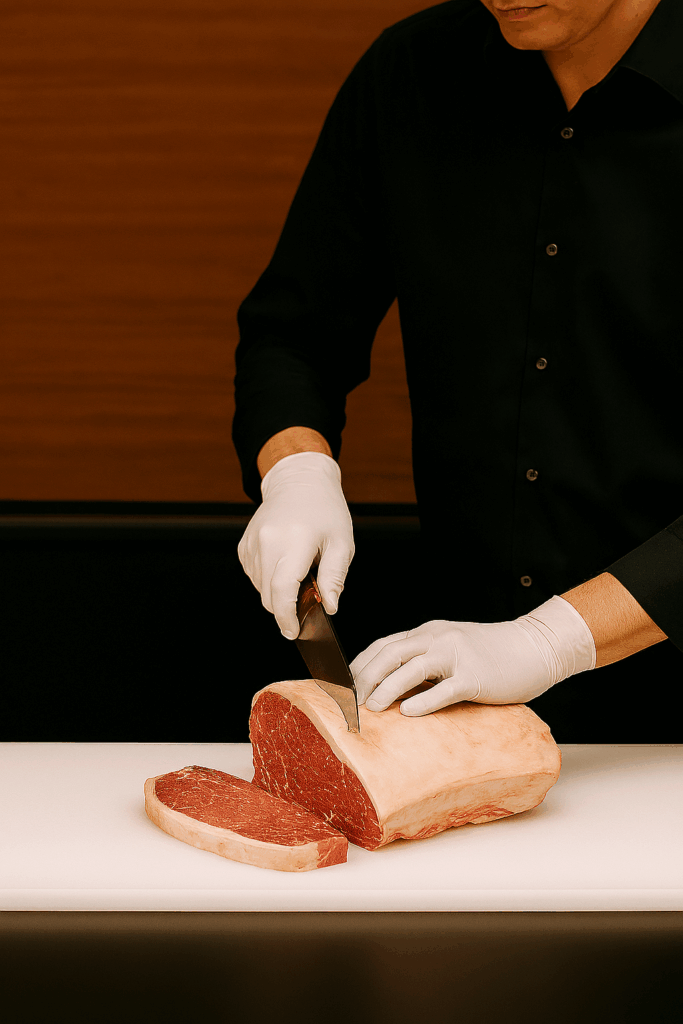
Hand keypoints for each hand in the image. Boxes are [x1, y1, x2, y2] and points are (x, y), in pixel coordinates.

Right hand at [237, 451, 353, 638]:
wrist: (299, 481)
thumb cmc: (325, 511)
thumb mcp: (342, 543)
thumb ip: (334, 578)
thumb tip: (329, 607)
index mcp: (295, 541)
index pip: (282, 590)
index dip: (287, 617)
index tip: (294, 632)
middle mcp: (267, 542)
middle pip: (269, 596)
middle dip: (286, 609)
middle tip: (307, 602)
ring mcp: (252, 544)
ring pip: (261, 588)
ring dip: (279, 592)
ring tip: (299, 570)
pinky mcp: (244, 546)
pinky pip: (254, 576)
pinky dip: (269, 579)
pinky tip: (284, 563)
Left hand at [349, 596, 595, 714]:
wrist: (534, 647)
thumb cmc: (492, 654)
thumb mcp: (451, 649)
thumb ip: (424, 663)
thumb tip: (391, 689)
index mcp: (429, 633)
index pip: (383, 645)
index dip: (359, 664)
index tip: (341, 685)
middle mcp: (438, 639)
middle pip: (390, 653)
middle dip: (364, 676)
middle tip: (347, 699)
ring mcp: (457, 656)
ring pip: (412, 668)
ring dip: (386, 687)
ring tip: (370, 707)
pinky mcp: (476, 677)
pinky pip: (445, 689)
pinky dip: (423, 701)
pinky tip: (408, 713)